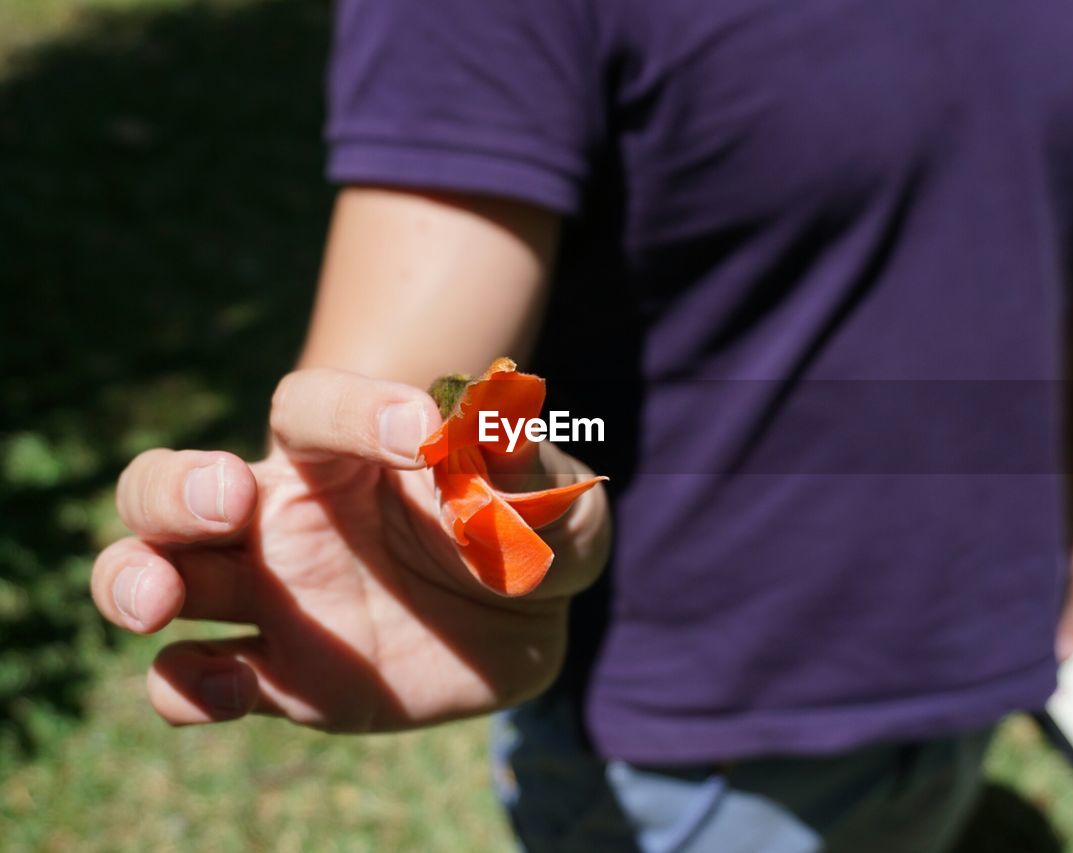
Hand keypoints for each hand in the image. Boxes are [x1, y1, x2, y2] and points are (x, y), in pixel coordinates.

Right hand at [91, 368, 608, 729]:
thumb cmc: (528, 534)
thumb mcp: (553, 500)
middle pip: (175, 482)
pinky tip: (225, 688)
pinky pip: (197, 678)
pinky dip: (186, 685)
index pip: (313, 409)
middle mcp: (284, 514)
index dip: (353, 410)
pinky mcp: (277, 674)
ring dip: (136, 580)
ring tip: (158, 600)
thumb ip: (526, 467)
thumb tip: (500, 421)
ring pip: (158, 572)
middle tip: (228, 499)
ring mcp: (271, 595)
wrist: (522, 621)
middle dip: (177, 487)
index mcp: (348, 453)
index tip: (419, 431)